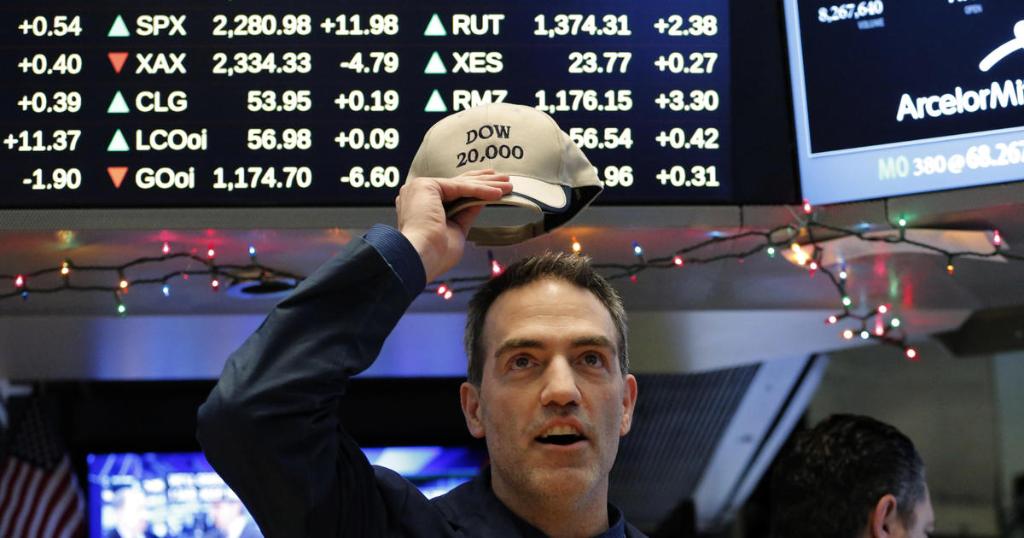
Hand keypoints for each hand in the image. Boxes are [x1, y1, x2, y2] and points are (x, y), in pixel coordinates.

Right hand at [396, 169, 511, 281]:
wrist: (422, 257)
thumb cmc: (435, 253)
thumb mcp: (456, 229)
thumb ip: (465, 214)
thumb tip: (480, 202)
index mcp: (421, 204)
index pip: (451, 191)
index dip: (473, 187)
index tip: (492, 187)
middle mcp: (417, 193)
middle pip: (457, 184)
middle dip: (484, 181)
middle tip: (504, 179)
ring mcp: (420, 188)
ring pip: (460, 184)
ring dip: (487, 185)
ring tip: (507, 185)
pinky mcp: (427, 186)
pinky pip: (460, 187)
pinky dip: (480, 190)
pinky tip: (497, 194)